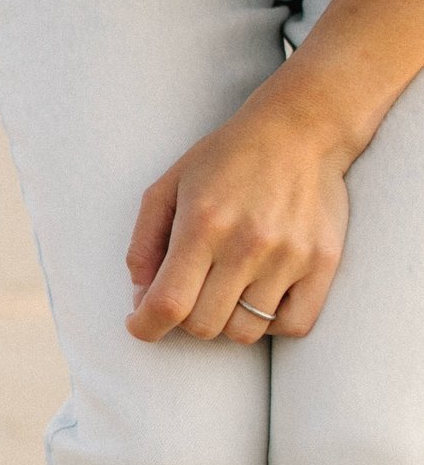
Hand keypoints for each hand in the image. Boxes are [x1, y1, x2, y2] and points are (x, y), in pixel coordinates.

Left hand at [125, 100, 352, 344]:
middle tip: (187, 296)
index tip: (140, 325)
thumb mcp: (167, 187)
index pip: (169, 303)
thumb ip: (144, 243)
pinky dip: (270, 324)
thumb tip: (139, 296)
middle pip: (204, 326)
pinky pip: (294, 326)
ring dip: (226, 322)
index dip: (146, 326)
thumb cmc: (224, 159)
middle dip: (184, 320)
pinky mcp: (324, 263)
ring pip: (246, 332)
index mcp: (202, 225)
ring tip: (224, 291)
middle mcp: (247, 245)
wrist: (299, 132)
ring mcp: (290, 257)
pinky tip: (259, 297)